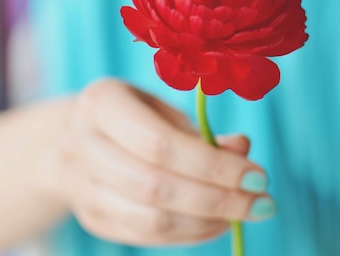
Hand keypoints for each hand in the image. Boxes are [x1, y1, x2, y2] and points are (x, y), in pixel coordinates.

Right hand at [49, 78, 273, 245]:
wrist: (77, 135)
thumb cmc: (133, 115)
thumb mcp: (164, 107)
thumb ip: (201, 130)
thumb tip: (242, 150)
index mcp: (100, 102)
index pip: (159, 144)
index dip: (212, 165)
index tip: (257, 176)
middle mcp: (80, 144)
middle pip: (154, 186)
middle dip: (216, 199)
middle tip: (261, 202)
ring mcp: (80, 187)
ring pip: (149, 220)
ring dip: (206, 222)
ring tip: (243, 212)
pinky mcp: (91, 217)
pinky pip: (145, 237)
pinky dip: (189, 234)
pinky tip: (217, 222)